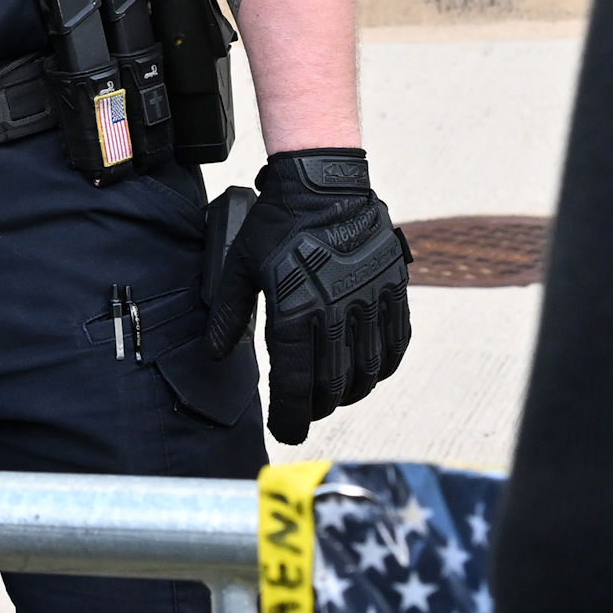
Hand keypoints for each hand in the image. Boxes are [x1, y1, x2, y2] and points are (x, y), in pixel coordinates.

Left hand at [201, 150, 412, 444]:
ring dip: (351, 392)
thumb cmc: (278, 223)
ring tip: (336, 397)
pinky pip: (396, 342)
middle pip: (332, 383)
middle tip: (306, 414)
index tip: (286, 430)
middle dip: (317, 408)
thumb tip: (217, 354)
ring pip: (367, 369)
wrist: (323, 182)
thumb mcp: (240, 267)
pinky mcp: (392, 289)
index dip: (290, 415)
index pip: (294, 382)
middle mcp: (335, 311)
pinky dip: (384, 366)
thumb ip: (229, 315)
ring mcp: (368, 301)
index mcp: (295, 309)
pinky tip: (371, 372)